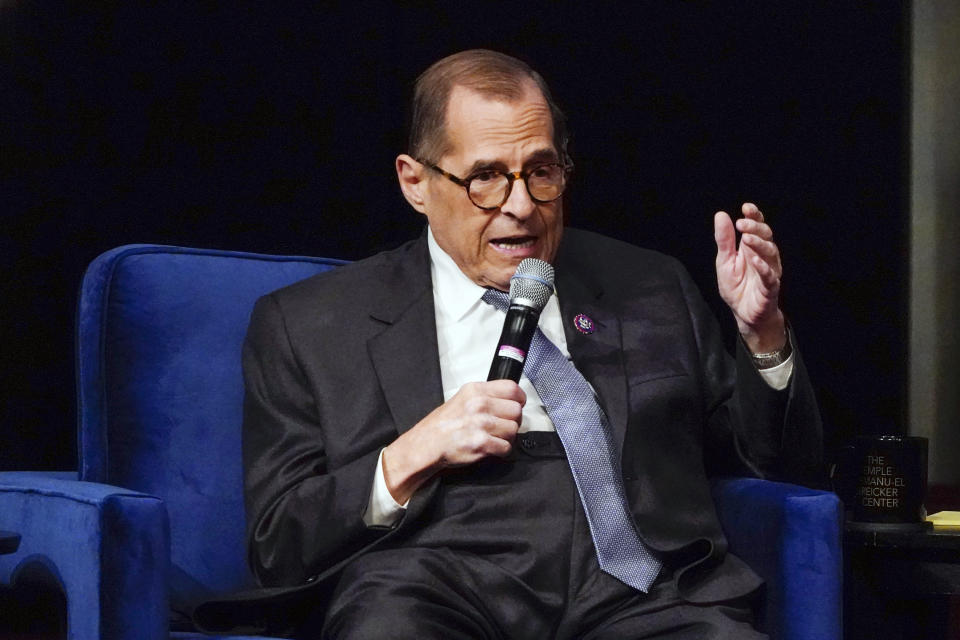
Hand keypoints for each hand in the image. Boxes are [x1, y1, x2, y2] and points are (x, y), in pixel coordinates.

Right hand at [382, 380, 524, 502]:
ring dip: (507, 438)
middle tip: (502, 427)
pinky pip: (506, 448)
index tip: (517, 406)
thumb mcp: (462, 399)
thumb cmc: (443, 425)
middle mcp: (479, 404)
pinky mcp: (481, 443)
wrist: (426, 445)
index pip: (512, 388)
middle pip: (516, 411)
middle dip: (512, 421)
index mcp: (475, 390)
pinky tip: (490, 449)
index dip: (519, 399)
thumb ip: (485, 396)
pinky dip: (501, 451)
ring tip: (494, 438)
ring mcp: (480, 423)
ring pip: (514, 430)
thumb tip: (510, 400)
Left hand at [714, 202, 785, 352]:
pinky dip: (763, 268)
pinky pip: (770, 276)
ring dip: (759, 244)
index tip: (746, 207)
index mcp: (752, 248)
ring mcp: (769, 271)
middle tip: (742, 223)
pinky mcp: (770, 288)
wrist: (744, 313)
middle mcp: (764, 257)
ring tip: (747, 238)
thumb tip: (721, 215)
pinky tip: (755, 261)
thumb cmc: (736, 287)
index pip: (757, 227)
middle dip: (755, 227)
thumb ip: (725, 240)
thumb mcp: (724, 260)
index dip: (754, 216)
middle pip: (766, 236)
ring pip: (770, 253)